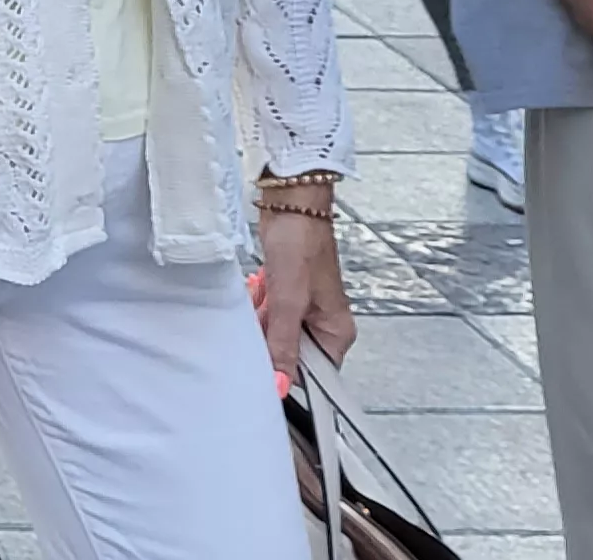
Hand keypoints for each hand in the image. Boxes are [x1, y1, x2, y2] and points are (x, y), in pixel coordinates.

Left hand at [255, 204, 355, 382]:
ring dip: (259, 320)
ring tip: (260, 298)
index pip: (312, 374)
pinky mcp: (284, 296)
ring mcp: (302, 311)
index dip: (285, 373)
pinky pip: (265, 316)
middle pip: (287, 354)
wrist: (289, 207)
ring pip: (272, 334)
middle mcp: (322, 326)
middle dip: (266, 339)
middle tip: (258, 320)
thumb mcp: (289, 303)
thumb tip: (280, 385)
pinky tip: (255, 289)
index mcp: (337, 333)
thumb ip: (283, 345)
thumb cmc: (301, 247)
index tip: (261, 368)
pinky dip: (255, 307)